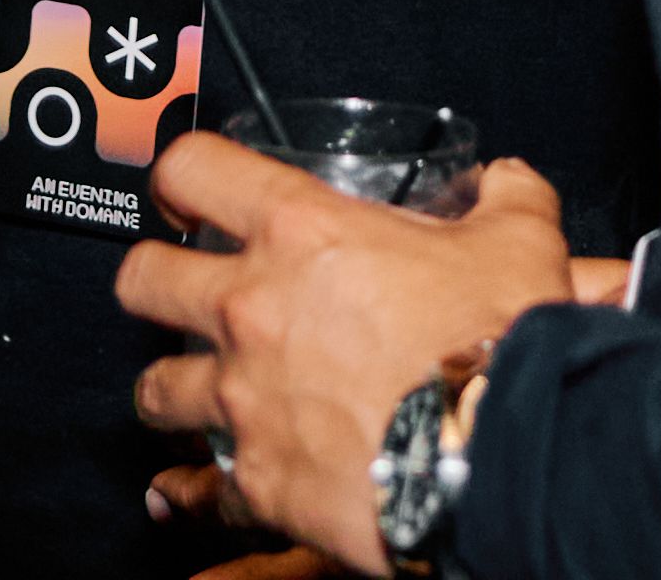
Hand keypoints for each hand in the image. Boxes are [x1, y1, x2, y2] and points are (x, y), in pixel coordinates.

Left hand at [120, 145, 577, 576]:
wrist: (498, 454)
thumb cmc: (497, 345)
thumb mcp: (517, 243)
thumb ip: (507, 200)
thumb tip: (508, 184)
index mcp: (302, 235)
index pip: (195, 170)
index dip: (179, 176)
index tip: (183, 191)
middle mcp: (253, 310)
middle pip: (143, 279)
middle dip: (153, 282)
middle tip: (175, 290)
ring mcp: (245, 399)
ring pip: (154, 390)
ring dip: (169, 391)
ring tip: (189, 395)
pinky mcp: (258, 481)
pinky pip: (198, 488)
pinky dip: (189, 490)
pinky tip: (182, 491)